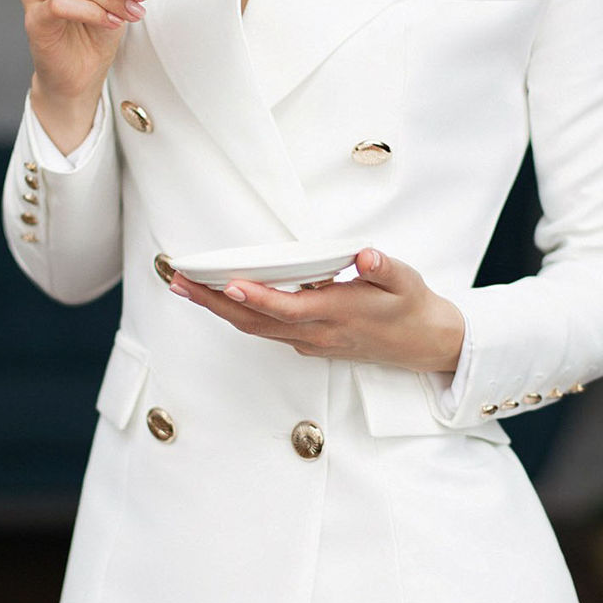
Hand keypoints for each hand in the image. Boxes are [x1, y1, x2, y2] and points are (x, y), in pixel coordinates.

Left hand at [168, 247, 465, 375]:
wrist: (424, 345)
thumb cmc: (411, 307)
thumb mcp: (406, 281)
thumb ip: (384, 268)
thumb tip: (366, 257)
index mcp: (337, 314)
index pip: (288, 308)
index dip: (257, 297)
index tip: (229, 282)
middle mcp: (316, 333)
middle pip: (255, 321)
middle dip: (214, 303)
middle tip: (179, 281)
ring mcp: (310, 342)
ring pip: (255, 328)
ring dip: (218, 309)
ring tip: (186, 288)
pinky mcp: (308, 343)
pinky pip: (265, 330)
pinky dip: (238, 314)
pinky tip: (220, 298)